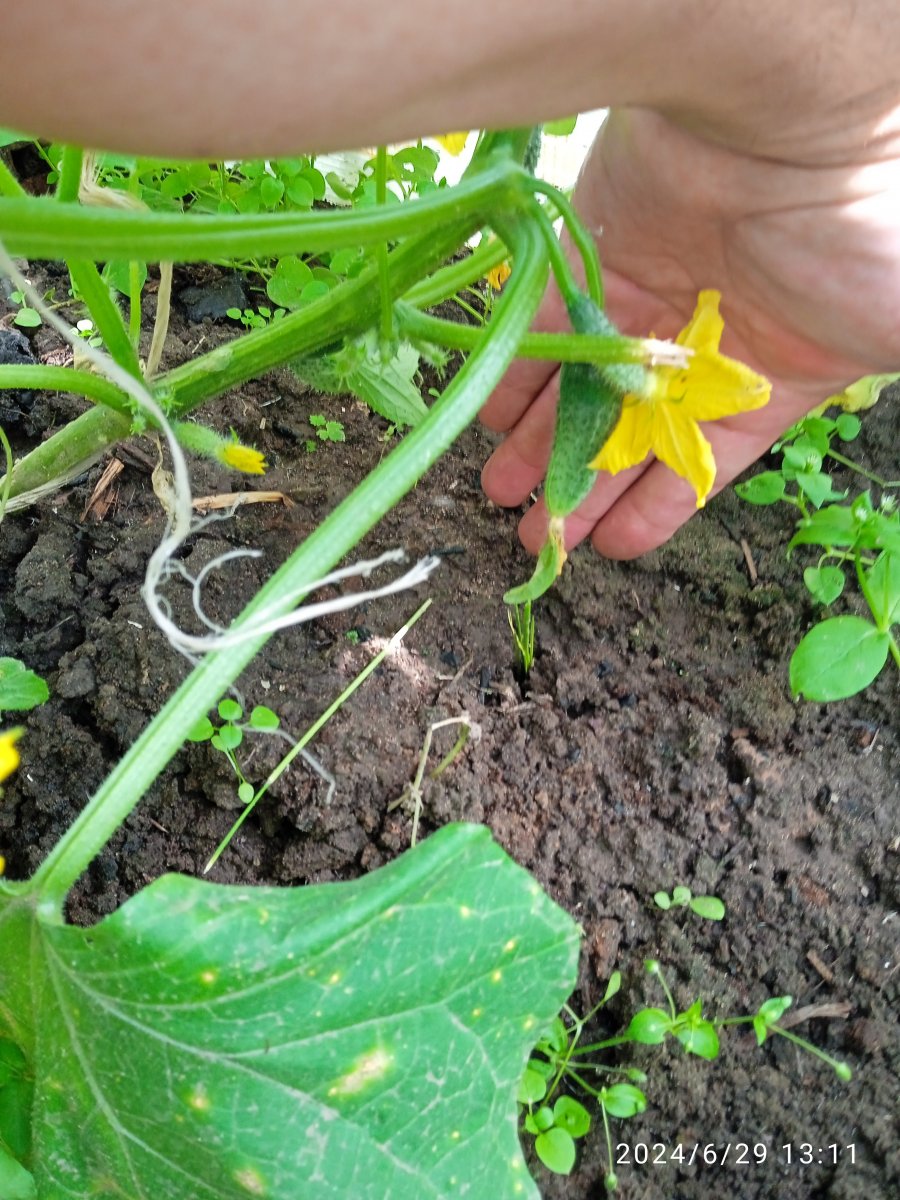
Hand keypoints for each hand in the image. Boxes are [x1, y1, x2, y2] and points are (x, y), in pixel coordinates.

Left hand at [480, 108, 899, 558]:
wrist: (795, 126)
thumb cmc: (863, 236)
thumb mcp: (897, 334)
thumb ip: (886, 368)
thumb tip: (887, 383)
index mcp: (769, 377)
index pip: (702, 464)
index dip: (657, 511)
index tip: (611, 551)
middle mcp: (700, 345)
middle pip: (628, 435)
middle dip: (584, 489)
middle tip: (540, 538)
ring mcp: (646, 299)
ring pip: (582, 389)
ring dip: (541, 446)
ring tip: (505, 499)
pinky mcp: (596, 256)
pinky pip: (549, 331)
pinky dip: (522, 376)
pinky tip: (494, 422)